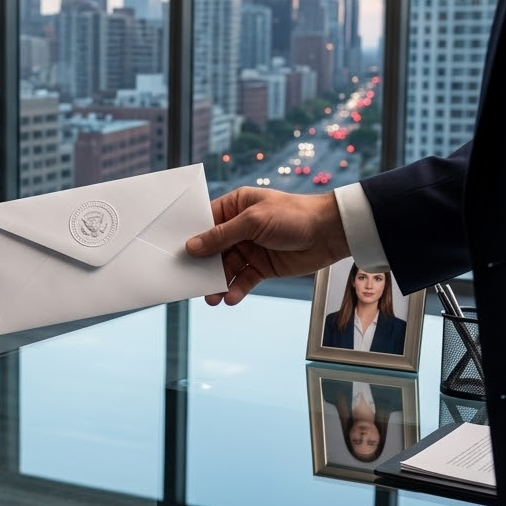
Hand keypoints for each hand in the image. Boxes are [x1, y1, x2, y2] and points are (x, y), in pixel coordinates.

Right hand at [185, 188, 348, 304]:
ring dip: (218, 283)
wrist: (330, 233)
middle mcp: (239, 228)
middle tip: (189, 281)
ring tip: (211, 297)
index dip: (191, 237)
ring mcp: (250, 248)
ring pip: (226, 268)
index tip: (175, 252)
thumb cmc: (294, 215)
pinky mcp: (262, 267)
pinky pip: (243, 280)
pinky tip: (230, 298)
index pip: (205, 222)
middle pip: (212, 249)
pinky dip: (236, 290)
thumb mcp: (253, 222)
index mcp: (235, 207)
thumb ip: (221, 236)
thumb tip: (192, 246)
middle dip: (202, 266)